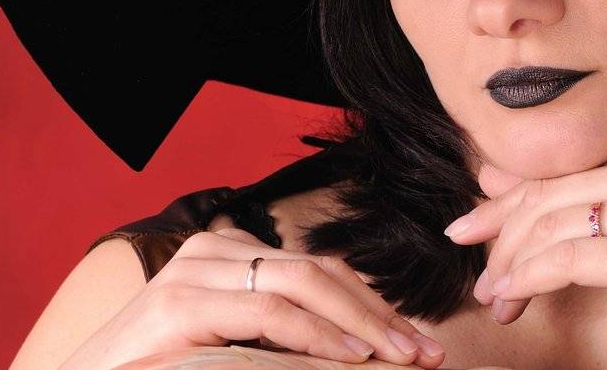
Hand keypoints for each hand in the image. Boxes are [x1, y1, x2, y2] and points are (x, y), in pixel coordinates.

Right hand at [57, 228, 445, 369]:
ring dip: (362, 325)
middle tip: (428, 354)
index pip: (321, 272)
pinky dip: (318, 335)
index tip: (420, 346)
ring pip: (302, 284)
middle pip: (320, 273)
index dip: (374, 307)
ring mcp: (194, 270)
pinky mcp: (179, 303)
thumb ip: (281, 338)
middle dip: (380, 316)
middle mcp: (214, 248)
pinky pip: (267, 312)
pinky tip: (352, 357)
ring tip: (402, 358)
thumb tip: (363, 353)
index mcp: (231, 253)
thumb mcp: (234, 349)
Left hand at [443, 124, 606, 369]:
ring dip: (511, 268)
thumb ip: (577, 199)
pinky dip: (529, 280)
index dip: (506, 202)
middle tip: (481, 282)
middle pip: (554, 194)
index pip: (564, 167)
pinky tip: (514, 300)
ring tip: (496, 301)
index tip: (468, 231)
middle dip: (502, 239)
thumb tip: (490, 178)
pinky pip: (569, 261)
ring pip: (555, 227)